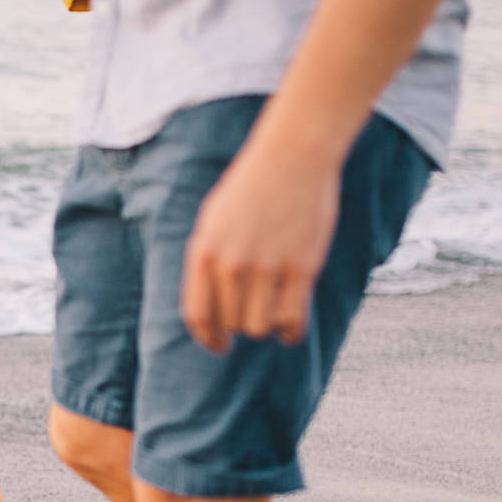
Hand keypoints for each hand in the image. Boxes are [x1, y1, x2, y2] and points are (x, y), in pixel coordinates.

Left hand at [180, 138, 338, 350]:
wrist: (293, 155)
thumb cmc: (251, 188)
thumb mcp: (214, 221)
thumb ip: (207, 262)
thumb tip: (209, 310)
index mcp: (204, 253)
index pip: (199, 316)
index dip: (208, 338)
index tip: (219, 346)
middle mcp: (232, 265)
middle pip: (232, 323)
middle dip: (240, 326)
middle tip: (252, 316)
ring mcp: (267, 267)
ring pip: (260, 327)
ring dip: (266, 327)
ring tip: (273, 316)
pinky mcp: (301, 268)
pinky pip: (292, 319)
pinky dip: (291, 332)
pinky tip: (291, 329)